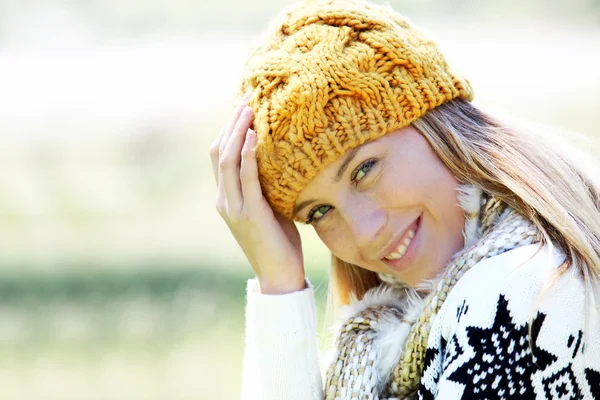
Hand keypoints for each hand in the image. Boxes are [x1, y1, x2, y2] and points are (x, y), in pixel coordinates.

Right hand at [210, 92, 305, 293]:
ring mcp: (233, 207)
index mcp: (226, 198)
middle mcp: (224, 199)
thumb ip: (266, 186)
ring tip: (250, 108)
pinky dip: (246, 155)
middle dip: (231, 122)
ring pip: (226, 160)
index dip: (227, 129)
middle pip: (217, 151)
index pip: (219, 155)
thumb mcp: (270, 208)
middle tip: (248, 97)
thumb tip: (282, 160)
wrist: (278, 275)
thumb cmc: (278, 241)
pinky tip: (252, 136)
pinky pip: (245, 178)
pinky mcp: (249, 214)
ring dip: (236, 131)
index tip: (243, 106)